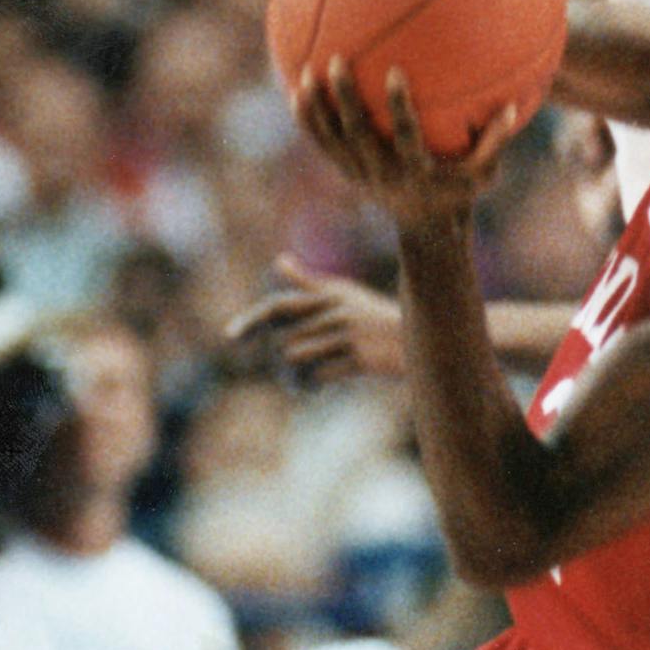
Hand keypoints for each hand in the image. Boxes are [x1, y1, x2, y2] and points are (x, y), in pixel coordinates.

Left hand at [225, 253, 403, 381]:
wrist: (419, 338)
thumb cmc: (375, 317)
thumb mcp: (344, 293)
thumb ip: (308, 281)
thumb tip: (279, 260)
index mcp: (330, 293)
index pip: (280, 305)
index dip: (252, 320)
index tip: (229, 337)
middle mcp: (336, 309)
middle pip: (285, 338)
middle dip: (281, 360)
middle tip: (288, 374)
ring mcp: (349, 333)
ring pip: (298, 356)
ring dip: (293, 375)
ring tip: (299, 382)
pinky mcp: (361, 356)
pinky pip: (319, 375)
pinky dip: (309, 385)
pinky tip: (313, 389)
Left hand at [298, 57, 517, 228]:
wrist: (425, 228)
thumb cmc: (460, 191)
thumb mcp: (484, 173)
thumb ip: (496, 140)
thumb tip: (516, 105)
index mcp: (415, 170)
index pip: (404, 136)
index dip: (398, 106)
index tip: (395, 70)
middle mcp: (381, 173)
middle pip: (356, 133)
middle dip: (345, 98)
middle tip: (336, 60)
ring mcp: (359, 174)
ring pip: (330, 140)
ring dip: (316, 108)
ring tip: (304, 72)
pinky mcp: (345, 172)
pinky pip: (320, 143)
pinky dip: (307, 120)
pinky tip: (296, 89)